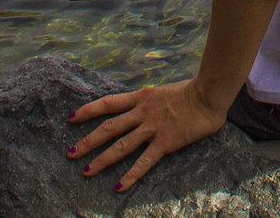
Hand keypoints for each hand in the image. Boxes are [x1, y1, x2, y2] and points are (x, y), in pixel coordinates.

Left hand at [67, 80, 227, 192]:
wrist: (209, 94)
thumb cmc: (191, 92)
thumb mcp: (162, 91)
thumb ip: (148, 101)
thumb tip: (139, 107)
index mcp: (141, 98)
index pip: (108, 103)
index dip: (88, 110)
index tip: (71, 118)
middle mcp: (142, 112)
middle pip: (108, 128)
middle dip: (87, 141)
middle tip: (70, 153)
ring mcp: (152, 127)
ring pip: (121, 145)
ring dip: (102, 159)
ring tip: (87, 172)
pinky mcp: (165, 142)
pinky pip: (144, 161)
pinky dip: (131, 175)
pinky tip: (120, 186)